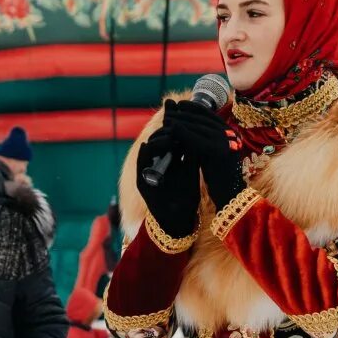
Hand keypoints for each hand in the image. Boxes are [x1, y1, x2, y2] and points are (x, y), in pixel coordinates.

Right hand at [135, 124, 200, 239]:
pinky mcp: (142, 183)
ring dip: (156, 140)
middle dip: (165, 128)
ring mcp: (148, 172)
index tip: (183, 116)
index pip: (169, 137)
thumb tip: (198, 131)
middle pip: (158, 139)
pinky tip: (147, 146)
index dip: (175, 124)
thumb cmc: (186, 197)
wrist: (179, 221)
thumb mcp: (192, 172)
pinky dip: (143, 155)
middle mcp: (157, 163)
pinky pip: (139, 166)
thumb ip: (192, 154)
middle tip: (175, 121)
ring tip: (168, 135)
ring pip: (148, 149)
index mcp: (169, 160)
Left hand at [162, 100, 243, 207]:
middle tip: (168, 111)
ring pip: (199, 127)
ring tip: (166, 119)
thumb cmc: (218, 178)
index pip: (210, 116)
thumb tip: (186, 125)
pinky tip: (171, 129)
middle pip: (203, 120)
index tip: (179, 104)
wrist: (230, 197)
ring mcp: (227, 143)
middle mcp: (231, 136)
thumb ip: (202, 140)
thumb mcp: (209, 154)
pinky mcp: (220, 153)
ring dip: (181, 121)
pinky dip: (183, 133)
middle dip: (184, 114)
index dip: (194, 108)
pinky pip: (198, 139)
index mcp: (230, 134)